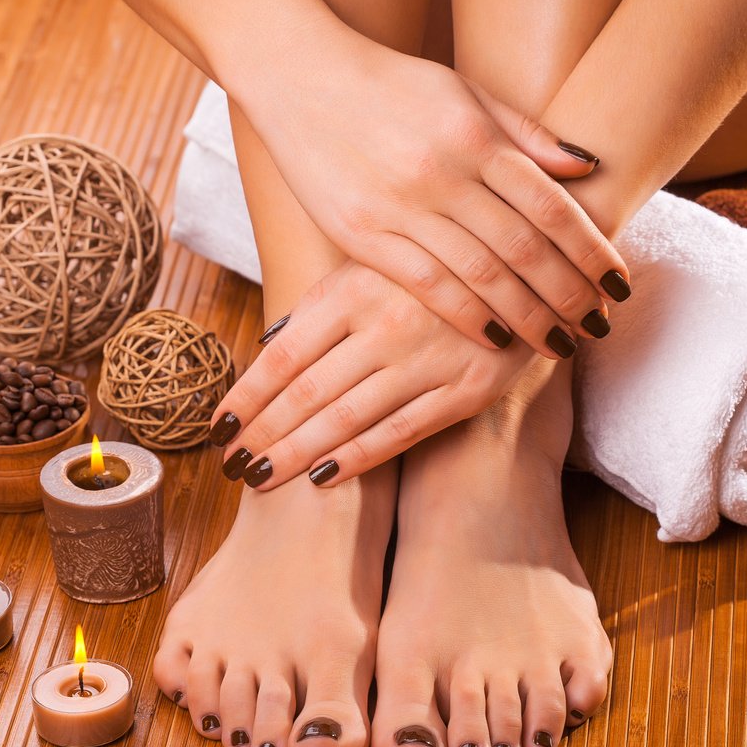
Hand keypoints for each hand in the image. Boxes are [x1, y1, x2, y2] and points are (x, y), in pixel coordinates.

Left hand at [209, 262, 534, 488]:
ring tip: (261, 479)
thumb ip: (323, 307)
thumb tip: (267, 351)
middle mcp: (387, 323)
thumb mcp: (372, 267)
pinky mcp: (466, 390)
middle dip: (262, 435)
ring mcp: (428, 358)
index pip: (282, 355)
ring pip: (347, 418)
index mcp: (353, 287)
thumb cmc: (432, 273)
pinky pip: (401, 432)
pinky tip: (322, 479)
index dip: (246, 397)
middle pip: (306, 393)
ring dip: (297, 454)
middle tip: (231, 467)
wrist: (528, 266)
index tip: (218, 428)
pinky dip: (358, 458)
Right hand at [242, 43, 631, 358]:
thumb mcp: (465, 92)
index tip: (618, 283)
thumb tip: (588, 165)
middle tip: (598, 325)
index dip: (591, 250)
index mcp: (476, 136)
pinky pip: (425, 285)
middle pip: (525, 248)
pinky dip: (467, 315)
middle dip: (569, 294)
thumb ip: (526, 133)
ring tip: (560, 345)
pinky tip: (496, 338)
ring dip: (528, 316)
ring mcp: (401, 207)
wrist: (302, 77)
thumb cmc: (392, 86)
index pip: (552, 205)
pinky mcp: (362, 235)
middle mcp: (443, 173)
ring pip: (481, 275)